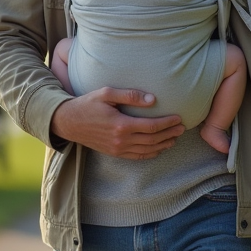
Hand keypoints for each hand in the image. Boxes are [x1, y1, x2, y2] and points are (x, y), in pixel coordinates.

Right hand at [50, 87, 184, 159]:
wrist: (68, 122)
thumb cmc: (87, 103)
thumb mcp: (107, 93)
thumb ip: (130, 95)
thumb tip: (153, 99)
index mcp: (121, 125)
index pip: (152, 126)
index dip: (168, 123)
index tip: (179, 118)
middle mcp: (121, 140)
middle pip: (153, 140)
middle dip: (170, 134)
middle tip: (182, 128)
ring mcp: (118, 149)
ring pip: (147, 150)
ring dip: (164, 145)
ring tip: (175, 138)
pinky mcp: (114, 153)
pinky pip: (137, 157)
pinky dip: (151, 154)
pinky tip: (159, 148)